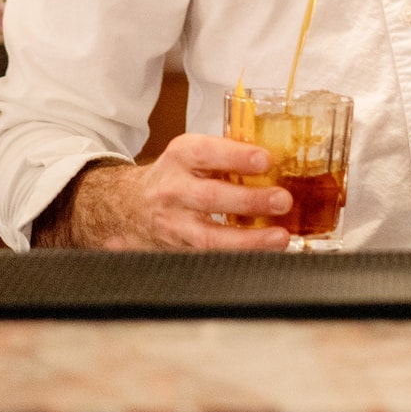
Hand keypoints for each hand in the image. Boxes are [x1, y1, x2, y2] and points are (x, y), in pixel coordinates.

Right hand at [34, 133, 292, 249]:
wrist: (128, 207)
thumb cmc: (173, 176)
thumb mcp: (192, 154)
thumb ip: (228, 154)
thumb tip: (279, 158)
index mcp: (180, 156)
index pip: (207, 153)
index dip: (237, 157)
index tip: (266, 160)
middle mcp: (173, 190)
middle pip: (210, 197)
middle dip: (249, 200)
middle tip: (282, 200)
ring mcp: (174, 225)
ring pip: (209, 237)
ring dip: (248, 239)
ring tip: (279, 236)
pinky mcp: (179, 251)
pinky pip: (211, 258)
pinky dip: (240, 257)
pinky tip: (264, 254)